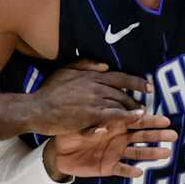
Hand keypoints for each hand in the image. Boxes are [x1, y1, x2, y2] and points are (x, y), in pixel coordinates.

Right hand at [30, 61, 151, 135]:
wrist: (36, 109)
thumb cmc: (48, 92)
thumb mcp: (64, 71)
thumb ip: (84, 65)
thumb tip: (104, 65)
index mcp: (90, 75)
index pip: (119, 77)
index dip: (136, 81)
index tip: (148, 86)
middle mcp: (95, 85)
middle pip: (122, 92)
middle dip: (136, 99)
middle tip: (145, 106)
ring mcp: (94, 100)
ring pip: (121, 102)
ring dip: (135, 108)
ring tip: (144, 114)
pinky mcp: (91, 115)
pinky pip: (115, 115)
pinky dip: (129, 116)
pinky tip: (138, 118)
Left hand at [47, 115, 177, 180]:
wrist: (58, 152)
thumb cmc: (69, 132)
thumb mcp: (80, 125)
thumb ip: (93, 126)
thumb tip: (105, 125)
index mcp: (114, 124)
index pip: (135, 120)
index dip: (151, 120)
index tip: (166, 119)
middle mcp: (119, 138)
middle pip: (142, 136)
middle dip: (158, 135)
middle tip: (174, 135)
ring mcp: (116, 153)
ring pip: (137, 153)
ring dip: (151, 153)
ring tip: (166, 154)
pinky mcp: (109, 167)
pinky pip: (122, 170)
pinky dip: (129, 171)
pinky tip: (139, 171)